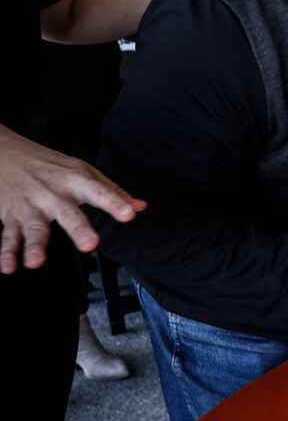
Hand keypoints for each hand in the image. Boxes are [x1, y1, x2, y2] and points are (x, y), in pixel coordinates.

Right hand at [0, 126, 144, 273]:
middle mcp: (53, 194)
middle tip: (89, 244)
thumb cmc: (51, 166)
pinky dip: (7, 252)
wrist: (7, 153)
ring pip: (33, 228)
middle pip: (67, 213)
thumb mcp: (85, 172)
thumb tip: (141, 206)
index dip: (115, 203)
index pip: (99, 192)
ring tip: (36, 262)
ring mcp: (30, 206)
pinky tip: (9, 267)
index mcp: (76, 181)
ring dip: (34, 245)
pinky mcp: (11, 216)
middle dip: (78, 228)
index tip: (129, 214)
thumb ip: (112, 191)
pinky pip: (8, 236)